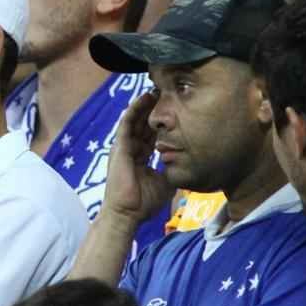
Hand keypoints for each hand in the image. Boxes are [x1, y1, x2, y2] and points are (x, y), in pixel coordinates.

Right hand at [102, 92, 173, 224]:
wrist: (127, 214)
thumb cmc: (143, 203)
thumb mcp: (164, 183)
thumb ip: (171, 170)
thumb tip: (186, 164)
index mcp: (141, 157)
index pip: (151, 135)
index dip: (161, 123)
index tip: (174, 111)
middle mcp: (131, 149)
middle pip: (143, 124)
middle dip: (153, 109)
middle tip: (166, 93)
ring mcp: (124, 147)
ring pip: (134, 119)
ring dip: (144, 104)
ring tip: (156, 90)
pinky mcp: (119, 146)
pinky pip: (127, 123)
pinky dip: (135, 109)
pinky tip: (144, 98)